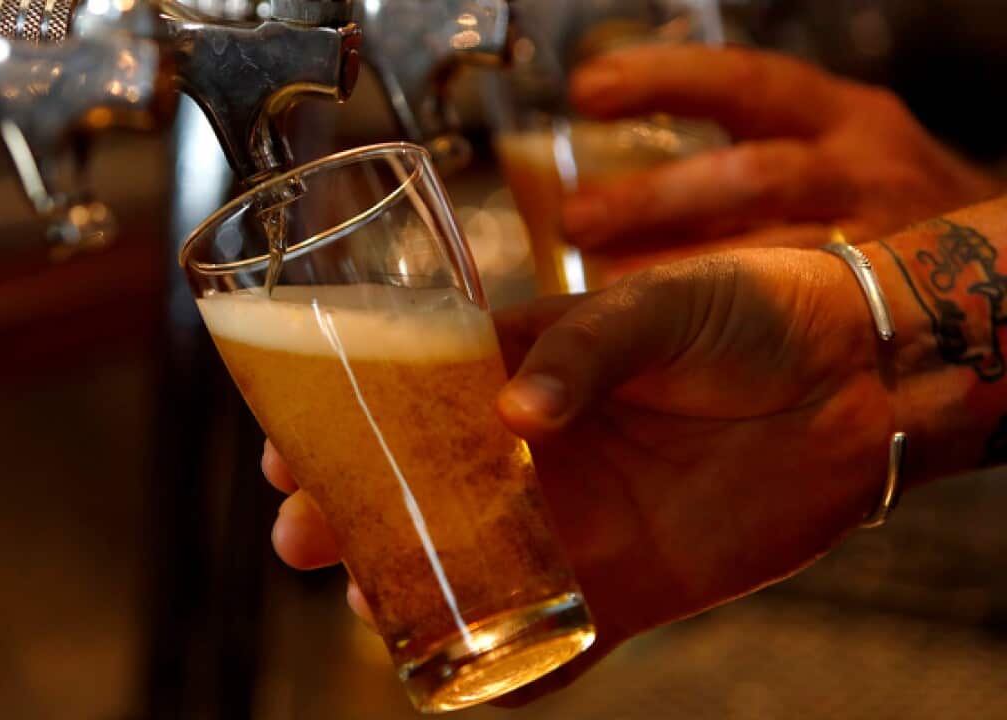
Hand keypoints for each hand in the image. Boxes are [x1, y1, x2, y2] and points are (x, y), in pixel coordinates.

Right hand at [263, 247, 915, 702]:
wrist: (852, 379)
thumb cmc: (750, 313)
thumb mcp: (657, 302)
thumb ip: (583, 349)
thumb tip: (515, 416)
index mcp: (516, 369)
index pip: (400, 399)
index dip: (335, 421)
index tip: (285, 444)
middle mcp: (528, 452)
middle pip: (412, 493)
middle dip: (345, 514)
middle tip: (301, 533)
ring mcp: (569, 522)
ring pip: (462, 570)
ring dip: (404, 592)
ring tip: (365, 599)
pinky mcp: (622, 585)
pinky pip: (551, 641)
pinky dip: (507, 673)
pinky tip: (459, 683)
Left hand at [564, 45, 1001, 282]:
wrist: (986, 263)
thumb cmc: (867, 206)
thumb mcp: (811, 155)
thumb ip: (721, 170)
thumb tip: (592, 204)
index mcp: (832, 115)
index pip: (741, 84)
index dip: (663, 82)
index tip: (587, 92)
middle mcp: (859, 166)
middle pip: (751, 175)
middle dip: (658, 198)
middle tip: (578, 220)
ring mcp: (880, 236)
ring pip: (777, 251)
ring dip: (685, 272)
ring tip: (607, 292)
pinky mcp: (889, 297)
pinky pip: (803, 312)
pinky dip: (734, 323)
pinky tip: (673, 338)